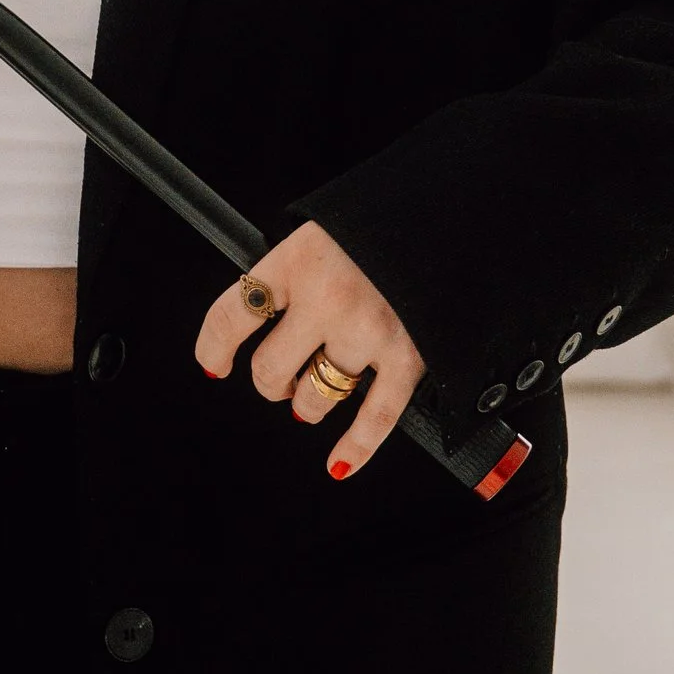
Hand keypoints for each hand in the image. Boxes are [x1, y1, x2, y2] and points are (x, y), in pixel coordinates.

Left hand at [194, 221, 426, 479]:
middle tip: (280, 373)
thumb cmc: (386, 218)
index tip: (214, 362)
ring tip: (316, 389)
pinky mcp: (410, 358)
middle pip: (271, 369)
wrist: (458, 211)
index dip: (215, 347)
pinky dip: (355, 448)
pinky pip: (374, 420)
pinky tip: (339, 463)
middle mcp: (328, 298)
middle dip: (270, 379)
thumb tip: (263, 315)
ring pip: (315, 398)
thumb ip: (296, 271)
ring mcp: (369, 332)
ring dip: (308, 402)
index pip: (233, 316)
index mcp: (297, 259)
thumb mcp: (326, 228)